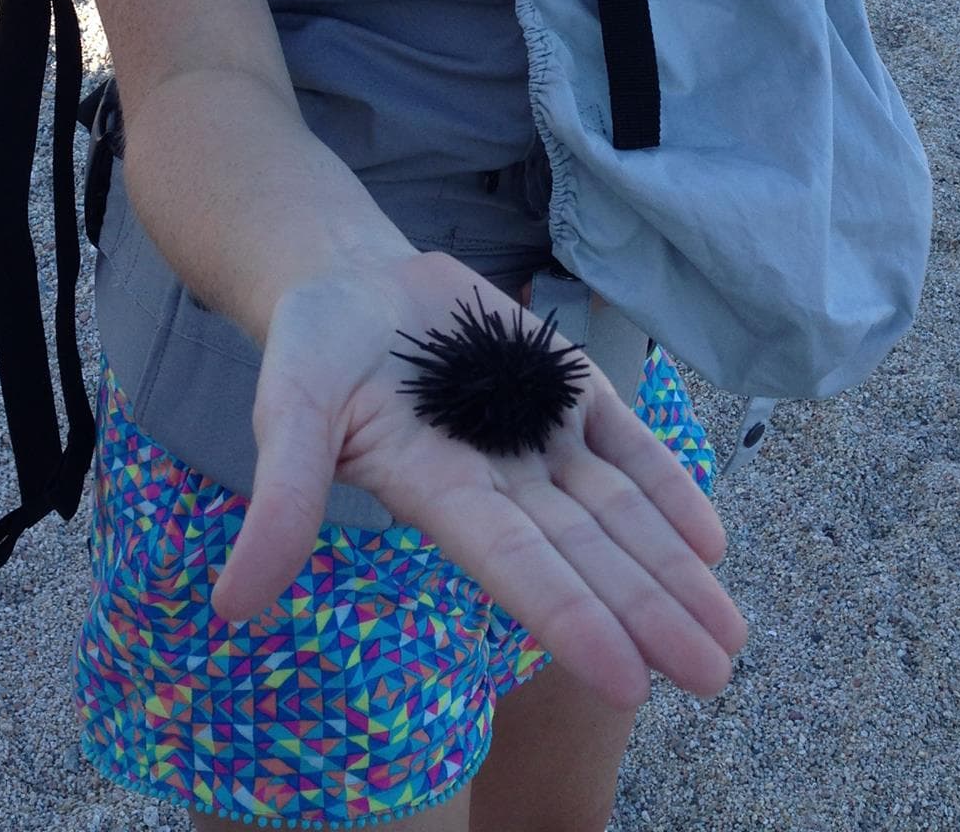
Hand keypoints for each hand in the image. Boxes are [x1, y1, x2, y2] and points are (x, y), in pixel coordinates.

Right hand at [210, 251, 746, 709]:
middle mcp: (499, 480)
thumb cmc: (312, 352)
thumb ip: (279, 501)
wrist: (348, 279)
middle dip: (650, 613)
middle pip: (586, 554)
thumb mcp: (286, 414)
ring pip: (617, 511)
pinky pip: (625, 444)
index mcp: (439, 495)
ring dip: (672, 569)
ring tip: (728, 633)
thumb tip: (231, 606)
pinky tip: (711, 539)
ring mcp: (536, 435)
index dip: (570, 619)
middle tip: (715, 676)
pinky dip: (668, 487)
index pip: (514, 567)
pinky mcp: (561, 386)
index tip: (629, 681)